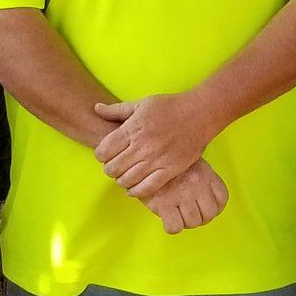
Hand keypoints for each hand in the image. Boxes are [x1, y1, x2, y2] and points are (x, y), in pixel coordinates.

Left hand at [94, 93, 216, 197]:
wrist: (200, 113)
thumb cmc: (170, 106)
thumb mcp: (142, 103)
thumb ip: (117, 110)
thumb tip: (96, 109)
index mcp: (132, 128)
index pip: (104, 151)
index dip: (101, 155)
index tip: (106, 154)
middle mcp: (142, 146)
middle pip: (113, 168)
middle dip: (110, 168)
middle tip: (115, 166)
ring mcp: (156, 159)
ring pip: (127, 180)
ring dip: (121, 180)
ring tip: (124, 176)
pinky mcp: (170, 169)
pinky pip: (148, 187)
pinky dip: (137, 191)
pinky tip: (134, 189)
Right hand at [142, 159, 229, 234]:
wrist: (146, 155)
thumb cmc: (167, 160)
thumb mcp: (190, 161)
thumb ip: (201, 177)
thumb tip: (204, 199)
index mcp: (206, 174)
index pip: (221, 199)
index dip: (214, 208)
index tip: (204, 208)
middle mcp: (197, 185)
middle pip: (209, 214)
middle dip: (199, 218)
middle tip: (188, 213)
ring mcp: (182, 195)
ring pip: (193, 222)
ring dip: (185, 222)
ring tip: (176, 213)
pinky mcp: (164, 203)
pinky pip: (175, 226)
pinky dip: (172, 226)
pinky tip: (167, 217)